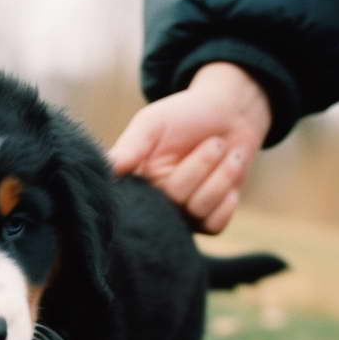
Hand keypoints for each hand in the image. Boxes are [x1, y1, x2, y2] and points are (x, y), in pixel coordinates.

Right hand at [108, 62, 270, 233]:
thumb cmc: (186, 114)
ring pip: (197, 211)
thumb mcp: (153, 123)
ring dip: (221, 177)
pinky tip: (228, 174)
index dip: (153, 185)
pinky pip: (214, 225)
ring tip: (225, 151)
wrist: (230, 114)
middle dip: (200, 166)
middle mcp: (156, 202)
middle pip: (174, 200)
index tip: (170, 159)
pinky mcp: (207, 221)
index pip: (133, 201)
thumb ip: (130, 146)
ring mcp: (181, 214)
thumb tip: (108, 167)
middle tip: (214, 142)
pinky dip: (227, 200)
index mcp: (136, 181)